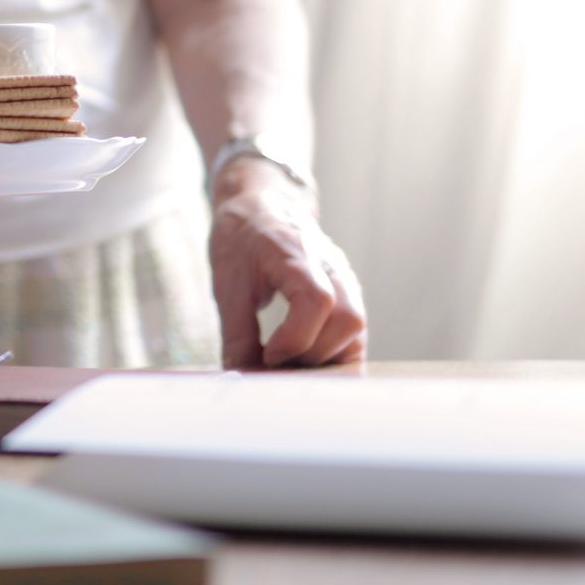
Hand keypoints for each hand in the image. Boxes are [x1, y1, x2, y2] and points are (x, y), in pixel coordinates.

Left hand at [209, 163, 367, 367]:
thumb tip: (239, 377)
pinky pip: (354, 334)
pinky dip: (333, 353)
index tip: (267, 354)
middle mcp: (331, 267)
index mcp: (296, 253)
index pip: (317, 300)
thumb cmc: (241, 240)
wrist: (260, 207)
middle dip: (313, 352)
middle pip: (350, 319)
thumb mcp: (227, 283)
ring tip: (287, 361)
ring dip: (326, 357)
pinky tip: (302, 358)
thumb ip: (236, 333)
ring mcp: (345, 280)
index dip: (296, 337)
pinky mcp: (348, 295)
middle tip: (275, 361)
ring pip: (358, 330)